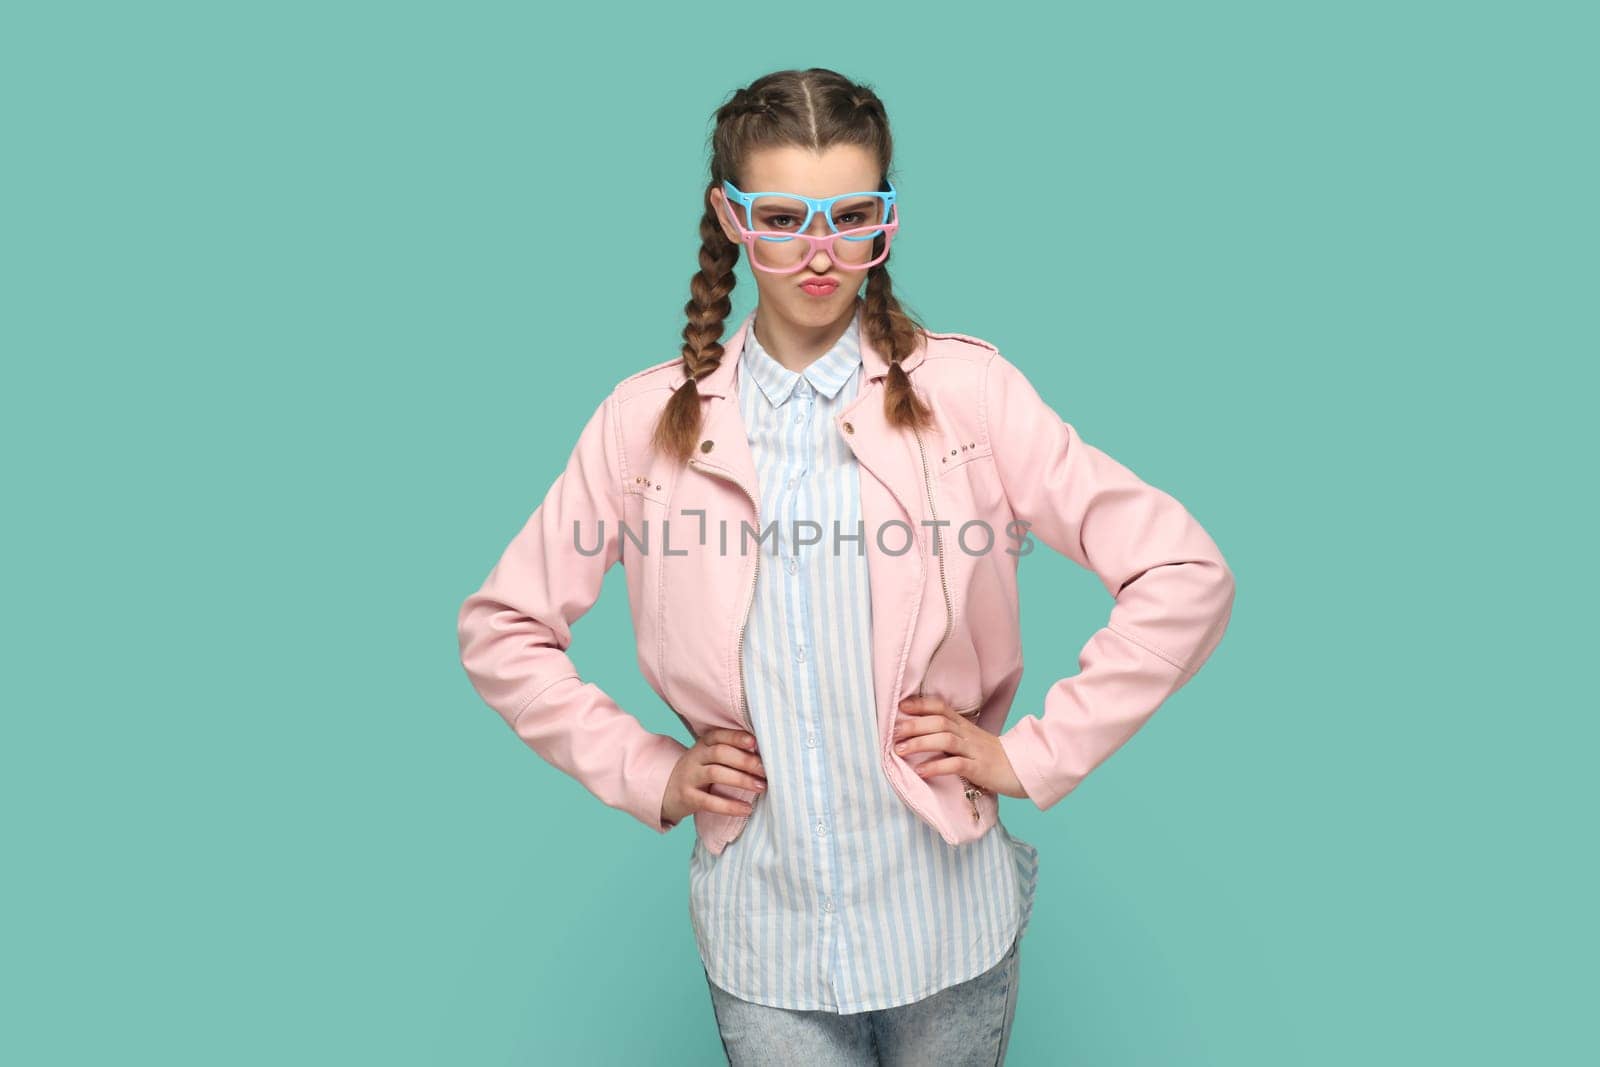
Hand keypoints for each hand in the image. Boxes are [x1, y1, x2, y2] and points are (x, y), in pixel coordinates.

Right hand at [661, 728, 766, 827]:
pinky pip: (709, 801)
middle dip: (745, 760)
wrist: (667, 794)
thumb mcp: (709, 758)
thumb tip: (763, 756)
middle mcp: (694, 757)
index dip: (736, 737)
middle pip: (719, 752)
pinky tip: (746, 809)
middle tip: (765, 770)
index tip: (754, 742)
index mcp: (702, 744)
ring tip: (761, 787)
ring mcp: (689, 777)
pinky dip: (729, 806)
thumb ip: (730, 753)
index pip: (719, 735)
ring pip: (715, 773)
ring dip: (741, 779)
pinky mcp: (687, 797)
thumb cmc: (699, 773)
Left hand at [894, 695, 1027, 799]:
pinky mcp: (979, 769)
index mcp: (965, 726)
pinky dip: (936, 767)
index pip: (942, 707)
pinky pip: (956, 765)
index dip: (921, 704)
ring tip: (899, 750)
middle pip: (939, 721)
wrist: (1023, 771)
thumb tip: (922, 735)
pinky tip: (921, 771)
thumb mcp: (972, 741)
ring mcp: (974, 751)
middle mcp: (968, 735)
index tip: (901, 706)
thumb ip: (952, 735)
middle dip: (914, 725)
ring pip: (945, 740)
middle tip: (893, 732)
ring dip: (919, 743)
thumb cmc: (993, 758)